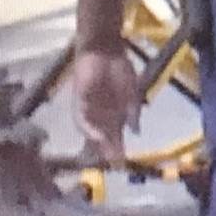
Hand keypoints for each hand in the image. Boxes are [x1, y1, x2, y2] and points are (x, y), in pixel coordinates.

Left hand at [73, 43, 140, 162]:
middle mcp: (101, 115)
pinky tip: (96, 136)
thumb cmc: (120, 68)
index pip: (115, 136)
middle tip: (114, 165)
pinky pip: (82, 120)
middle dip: (108, 152)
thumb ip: (134, 111)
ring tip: (106, 154)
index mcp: (114, 113)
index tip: (124, 163)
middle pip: (103, 139)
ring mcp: (89, 110)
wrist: (105, 50)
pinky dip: (88, 129)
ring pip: (92, 132)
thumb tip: (136, 131)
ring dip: (98, 144)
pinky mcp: (79, 103)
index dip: (118, 149)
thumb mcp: (133, 91)